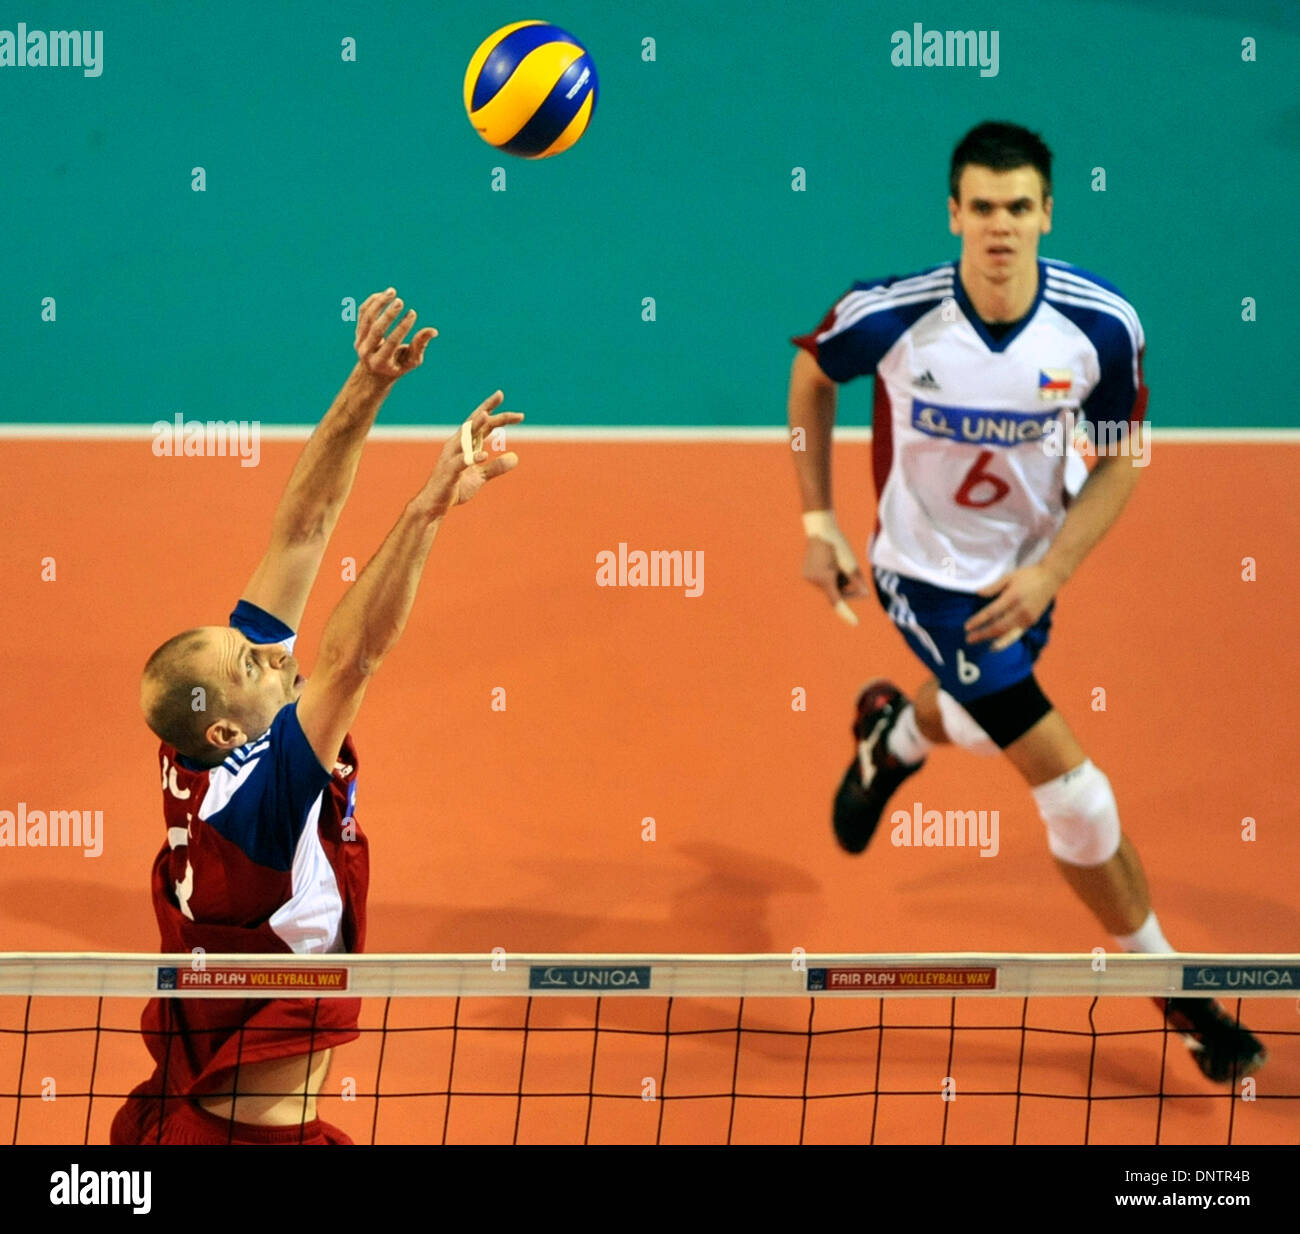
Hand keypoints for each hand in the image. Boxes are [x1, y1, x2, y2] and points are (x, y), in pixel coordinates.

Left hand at [355, 288, 437, 381]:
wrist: (373, 372)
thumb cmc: (398, 366)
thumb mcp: (411, 361)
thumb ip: (420, 346)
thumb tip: (433, 331)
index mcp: (380, 362)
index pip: (392, 342)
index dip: (403, 327)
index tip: (413, 313)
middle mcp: (367, 352)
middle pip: (376, 330)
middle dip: (389, 314)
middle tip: (400, 301)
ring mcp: (359, 341)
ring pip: (367, 318)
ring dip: (379, 303)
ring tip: (392, 291)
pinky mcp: (357, 332)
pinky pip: (362, 313)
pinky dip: (372, 302)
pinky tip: (383, 294)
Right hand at [419, 392, 522, 517]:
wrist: (435, 504)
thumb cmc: (455, 487)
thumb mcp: (480, 477)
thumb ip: (496, 467)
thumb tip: (515, 458)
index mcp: (465, 444)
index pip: (480, 423)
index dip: (491, 409)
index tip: (503, 397)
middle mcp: (457, 445)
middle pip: (474, 424)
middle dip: (489, 411)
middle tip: (505, 401)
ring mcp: (452, 457)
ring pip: (464, 437)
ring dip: (475, 426)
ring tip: (487, 416)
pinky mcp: (449, 471)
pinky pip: (461, 462)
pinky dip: (472, 457)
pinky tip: (484, 455)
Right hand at [802, 528, 867, 625]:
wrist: (820, 531)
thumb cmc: (837, 544)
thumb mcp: (850, 562)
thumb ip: (857, 580)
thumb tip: (865, 594)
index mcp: (825, 578)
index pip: (838, 602)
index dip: (847, 613)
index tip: (856, 623)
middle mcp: (814, 581)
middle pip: (835, 594)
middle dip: (847, 589)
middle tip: (854, 576)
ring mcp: (808, 578)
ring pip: (829, 588)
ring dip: (838, 582)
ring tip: (838, 565)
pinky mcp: (807, 575)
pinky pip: (823, 583)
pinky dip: (830, 578)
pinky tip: (830, 563)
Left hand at [964, 563, 1062, 650]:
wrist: (1050, 578)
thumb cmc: (1027, 576)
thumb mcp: (1009, 576)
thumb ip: (993, 587)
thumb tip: (978, 594)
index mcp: (1012, 597)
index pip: (991, 612)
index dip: (978, 621)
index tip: (967, 627)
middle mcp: (1020, 610)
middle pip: (998, 627)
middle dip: (982, 634)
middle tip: (969, 639)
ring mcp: (1027, 618)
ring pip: (1007, 633)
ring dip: (993, 641)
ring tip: (981, 646)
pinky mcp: (1031, 622)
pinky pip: (1016, 634)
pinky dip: (1005, 641)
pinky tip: (996, 645)